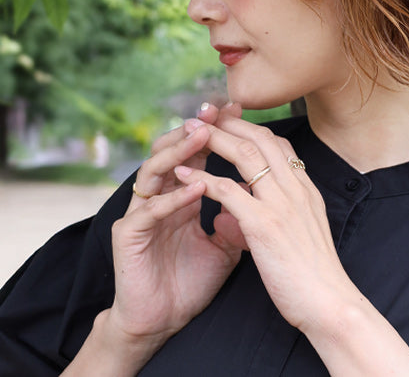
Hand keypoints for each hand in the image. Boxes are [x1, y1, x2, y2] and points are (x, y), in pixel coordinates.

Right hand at [106, 103, 246, 346]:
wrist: (164, 321)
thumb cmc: (192, 280)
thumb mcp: (226, 243)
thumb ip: (239, 215)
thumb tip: (257, 191)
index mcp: (183, 194)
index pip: (199, 153)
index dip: (217, 131)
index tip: (238, 109)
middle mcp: (160, 196)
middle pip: (173, 150)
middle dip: (195, 128)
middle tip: (215, 110)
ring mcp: (142, 213)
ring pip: (155, 170)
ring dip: (181, 152)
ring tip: (204, 136)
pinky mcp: (128, 235)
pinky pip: (150, 210)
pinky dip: (174, 197)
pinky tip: (196, 187)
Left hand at [173, 117, 356, 332]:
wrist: (330, 303)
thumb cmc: (317, 274)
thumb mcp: (305, 231)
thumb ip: (284, 211)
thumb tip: (256, 203)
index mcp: (305, 189)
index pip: (278, 144)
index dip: (251, 129)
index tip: (228, 123)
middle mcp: (295, 188)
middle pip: (260, 140)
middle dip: (230, 124)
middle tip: (204, 117)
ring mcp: (281, 204)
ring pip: (245, 155)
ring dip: (214, 139)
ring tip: (189, 133)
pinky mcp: (264, 224)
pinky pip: (228, 190)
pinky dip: (202, 178)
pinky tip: (183, 174)